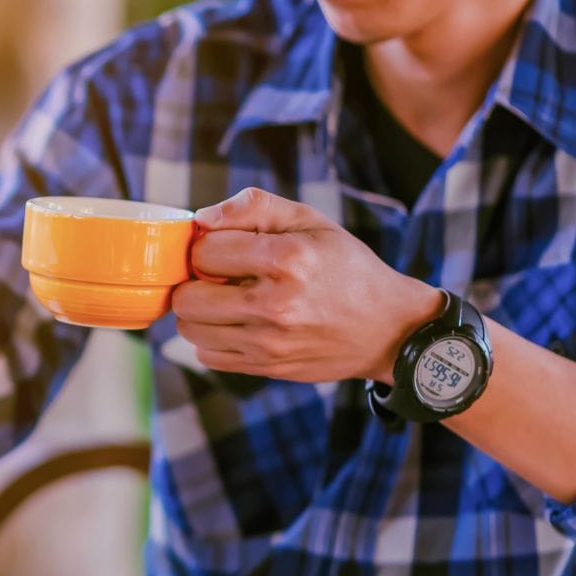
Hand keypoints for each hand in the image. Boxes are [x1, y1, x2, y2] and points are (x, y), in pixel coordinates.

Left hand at [172, 187, 440, 382]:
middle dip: (195, 281)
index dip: (206, 245)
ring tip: (226, 299)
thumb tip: (202, 218)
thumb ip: (255, 207)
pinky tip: (236, 324)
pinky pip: (206, 355)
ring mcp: (268, 343)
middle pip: (187, 296)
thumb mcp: (311, 221)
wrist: (387, 328)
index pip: (204, 251)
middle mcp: (275, 305)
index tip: (224, 247)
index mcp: (287, 259)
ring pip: (189, 328)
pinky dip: (212, 339)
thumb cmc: (346, 268)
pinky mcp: (266, 367)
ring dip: (199, 311)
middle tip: (218, 275)